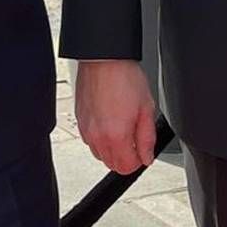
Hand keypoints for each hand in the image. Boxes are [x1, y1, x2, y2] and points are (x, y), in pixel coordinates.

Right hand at [75, 60, 155, 174]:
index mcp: (116, 136)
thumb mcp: (146, 108)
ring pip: (100, 154)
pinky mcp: (79, 120)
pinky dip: (100, 138)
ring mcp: (86, 129)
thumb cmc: (124, 77)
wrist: (104, 59)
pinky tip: (110, 121)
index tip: (142, 151)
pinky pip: (90, 140)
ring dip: (112, 149)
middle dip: (125, 157)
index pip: (126, 168)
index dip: (138, 161)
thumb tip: (147, 156)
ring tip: (122, 128)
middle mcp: (97, 136)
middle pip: (112, 164)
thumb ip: (147, 138)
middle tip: (134, 138)